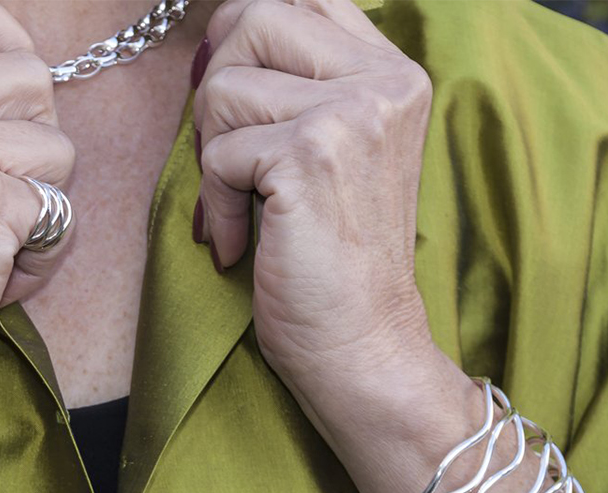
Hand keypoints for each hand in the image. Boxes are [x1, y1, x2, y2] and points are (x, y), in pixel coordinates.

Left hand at [192, 0, 480, 463]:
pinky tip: (240, 240)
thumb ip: (299, 79)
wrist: (363, 345)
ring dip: (214, 151)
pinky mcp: (313, 155)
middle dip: (219, 85)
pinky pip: (218, 150)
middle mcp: (385, 82)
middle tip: (231, 154)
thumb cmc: (334, 256)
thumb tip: (217, 29)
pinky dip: (213, 204)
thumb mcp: (332, 146)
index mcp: (395, 73)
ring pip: (224, 82)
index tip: (230, 82)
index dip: (248, 27)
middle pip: (256, 17)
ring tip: (244, 204)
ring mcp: (354, 114)